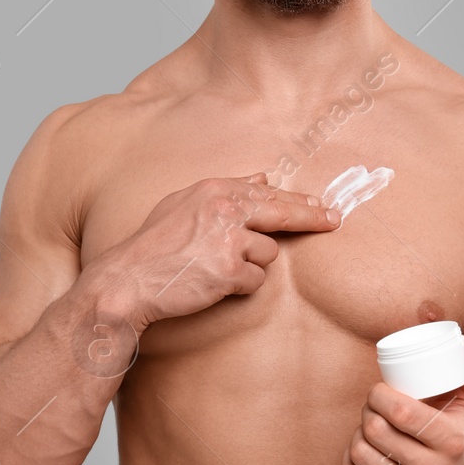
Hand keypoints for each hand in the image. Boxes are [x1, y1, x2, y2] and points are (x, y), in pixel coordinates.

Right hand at [95, 172, 340, 330]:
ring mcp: (228, 239)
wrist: (129, 280)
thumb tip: (263, 177)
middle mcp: (225, 209)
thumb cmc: (154, 244)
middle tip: (334, 220)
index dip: (299, 202)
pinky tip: (213, 283)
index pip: (269, 193)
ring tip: (216, 267)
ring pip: (267, 254)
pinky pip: (255, 281)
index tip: (323, 206)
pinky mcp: (229, 271)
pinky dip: (239, 286)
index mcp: (215, 190)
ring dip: (250, 264)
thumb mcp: (184, 204)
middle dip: (312, 217)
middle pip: (282, 213)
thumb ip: (226, 190)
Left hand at [341, 339, 463, 464]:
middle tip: (374, 405)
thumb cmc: (459, 432)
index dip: (380, 395)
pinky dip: (349, 460)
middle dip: (368, 410)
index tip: (380, 389)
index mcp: (451, 443)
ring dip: (358, 432)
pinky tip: (363, 449)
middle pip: (376, 431)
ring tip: (371, 424)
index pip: (402, 413)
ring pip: (360, 453)